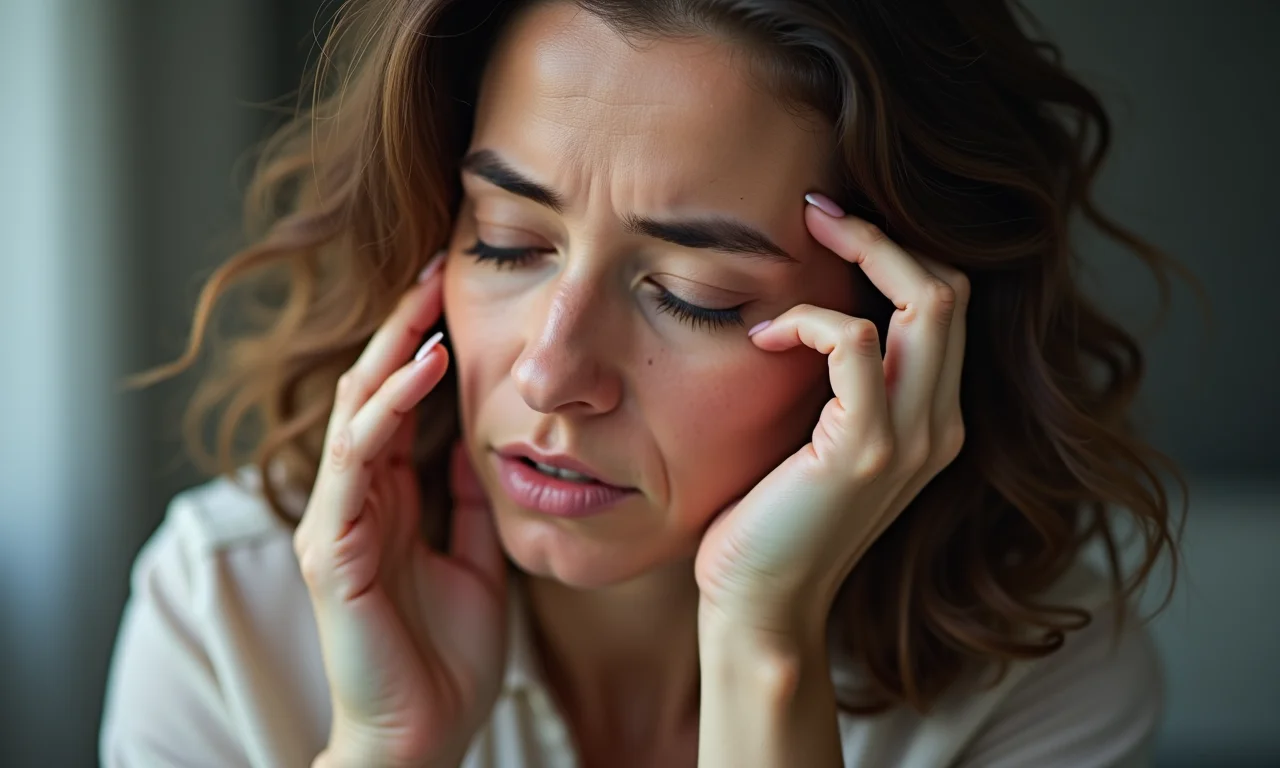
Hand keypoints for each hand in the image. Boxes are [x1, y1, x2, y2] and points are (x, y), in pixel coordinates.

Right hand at [293, 256, 507, 767]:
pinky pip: (354, 462)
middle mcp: (353, 498)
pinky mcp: (330, 548)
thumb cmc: (447, 653)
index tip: (454, 289)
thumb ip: (467, 499)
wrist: (425, 734)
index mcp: (386, 499)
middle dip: (401, 326)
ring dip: (391, 350)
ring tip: (429, 296)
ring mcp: (335, 520)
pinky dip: (387, 409)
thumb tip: (486, 439)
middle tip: (435, 264)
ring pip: (354, 411)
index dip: (419, 344)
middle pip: (368, 389)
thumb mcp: (475, 556)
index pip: (396, 402)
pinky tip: (422, 368)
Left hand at [694, 200, 967, 636]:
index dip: (897, 253)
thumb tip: (811, 305)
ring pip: (927, 302)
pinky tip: (766, 340)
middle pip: (951, 290)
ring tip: (801, 246)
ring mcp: (911, 440)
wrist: (761, 606)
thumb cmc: (771, 519)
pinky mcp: (865, 451)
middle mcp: (939, 426)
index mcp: (932, 420)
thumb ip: (838, 383)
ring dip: (860, 255)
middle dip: (883, 236)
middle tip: (817, 211)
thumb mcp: (818, 437)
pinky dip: (811, 321)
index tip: (833, 226)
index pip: (947, 306)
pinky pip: (858, 345)